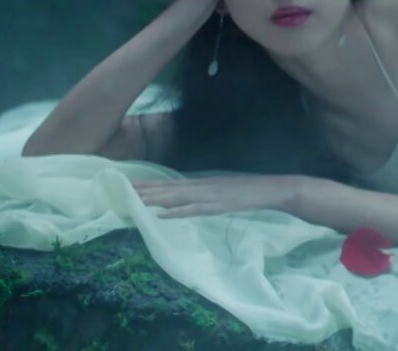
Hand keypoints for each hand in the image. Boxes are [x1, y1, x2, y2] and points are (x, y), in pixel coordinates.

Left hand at [132, 174, 304, 218]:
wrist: (275, 189)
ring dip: (154, 199)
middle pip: (169, 188)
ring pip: (177, 197)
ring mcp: (211, 195)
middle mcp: (204, 186)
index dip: (150, 185)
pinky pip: (194, 210)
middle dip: (145, 190)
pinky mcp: (220, 205)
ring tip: (134, 200)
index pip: (171, 183)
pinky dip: (177, 212)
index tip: (129, 186)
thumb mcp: (225, 191)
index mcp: (204, 182)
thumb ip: (209, 194)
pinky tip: (161, 215)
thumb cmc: (252, 192)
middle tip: (121, 191)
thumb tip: (191, 199)